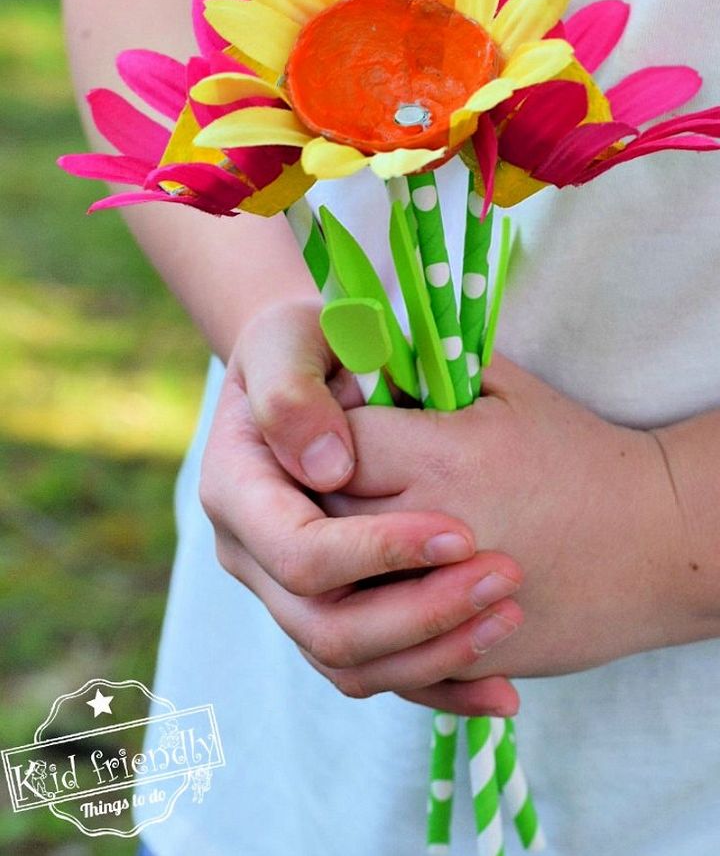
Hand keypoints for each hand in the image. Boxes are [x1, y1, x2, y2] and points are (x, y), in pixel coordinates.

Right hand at [199, 300, 524, 715]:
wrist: (313, 370)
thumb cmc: (307, 344)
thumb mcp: (290, 337)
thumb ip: (295, 393)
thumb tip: (329, 469)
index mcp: (237, 490)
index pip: (299, 549)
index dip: (377, 551)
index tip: (460, 531)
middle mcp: (250, 555)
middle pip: (325, 623)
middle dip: (419, 612)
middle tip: (505, 579)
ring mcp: (285, 593)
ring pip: (350, 662)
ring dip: (434, 654)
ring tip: (510, 617)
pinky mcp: (327, 614)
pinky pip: (375, 675)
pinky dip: (436, 687)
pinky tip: (502, 692)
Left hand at [325, 354, 690, 686]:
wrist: (655, 537)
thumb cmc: (576, 450)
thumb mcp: (503, 386)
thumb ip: (426, 366)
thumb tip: (359, 355)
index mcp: (441, 459)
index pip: (334, 447)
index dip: (330, 434)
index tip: (347, 428)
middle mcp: (434, 535)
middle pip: (324, 521)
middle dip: (322, 499)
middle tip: (346, 480)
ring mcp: (446, 605)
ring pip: (343, 594)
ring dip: (340, 564)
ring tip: (361, 533)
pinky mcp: (461, 654)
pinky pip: (384, 649)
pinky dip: (374, 619)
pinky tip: (385, 588)